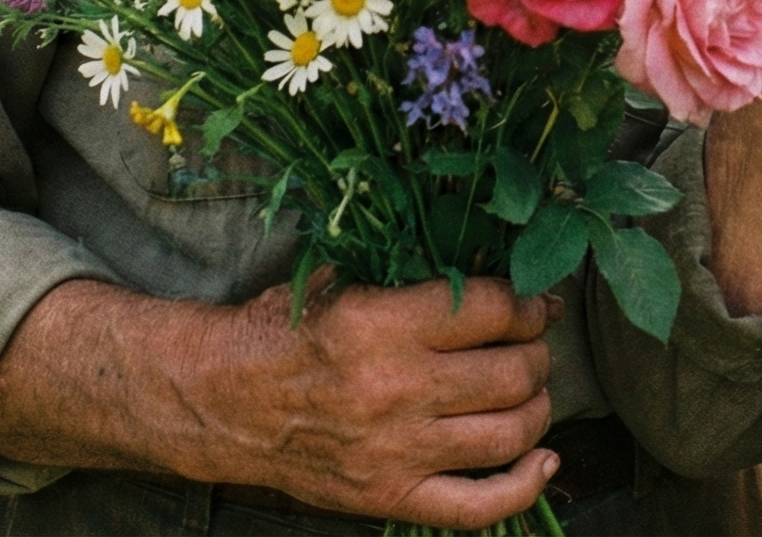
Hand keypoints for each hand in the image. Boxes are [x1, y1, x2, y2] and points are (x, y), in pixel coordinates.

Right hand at [0, 275, 560, 526]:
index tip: (536, 302)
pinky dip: (525, 487)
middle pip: (513, 373)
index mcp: (380, 324)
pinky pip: (480, 507)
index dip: (529, 304)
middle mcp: (395, 389)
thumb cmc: (279, 333)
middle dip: (537, 353)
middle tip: (531, 344)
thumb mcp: (334, 281)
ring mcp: (396, 451)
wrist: (217, 403)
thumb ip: (404, 273)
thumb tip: (484, 255)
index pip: (493, 309)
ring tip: (530, 390)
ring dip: (537, 407)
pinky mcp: (389, 497)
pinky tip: (543, 462)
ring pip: (511, 433)